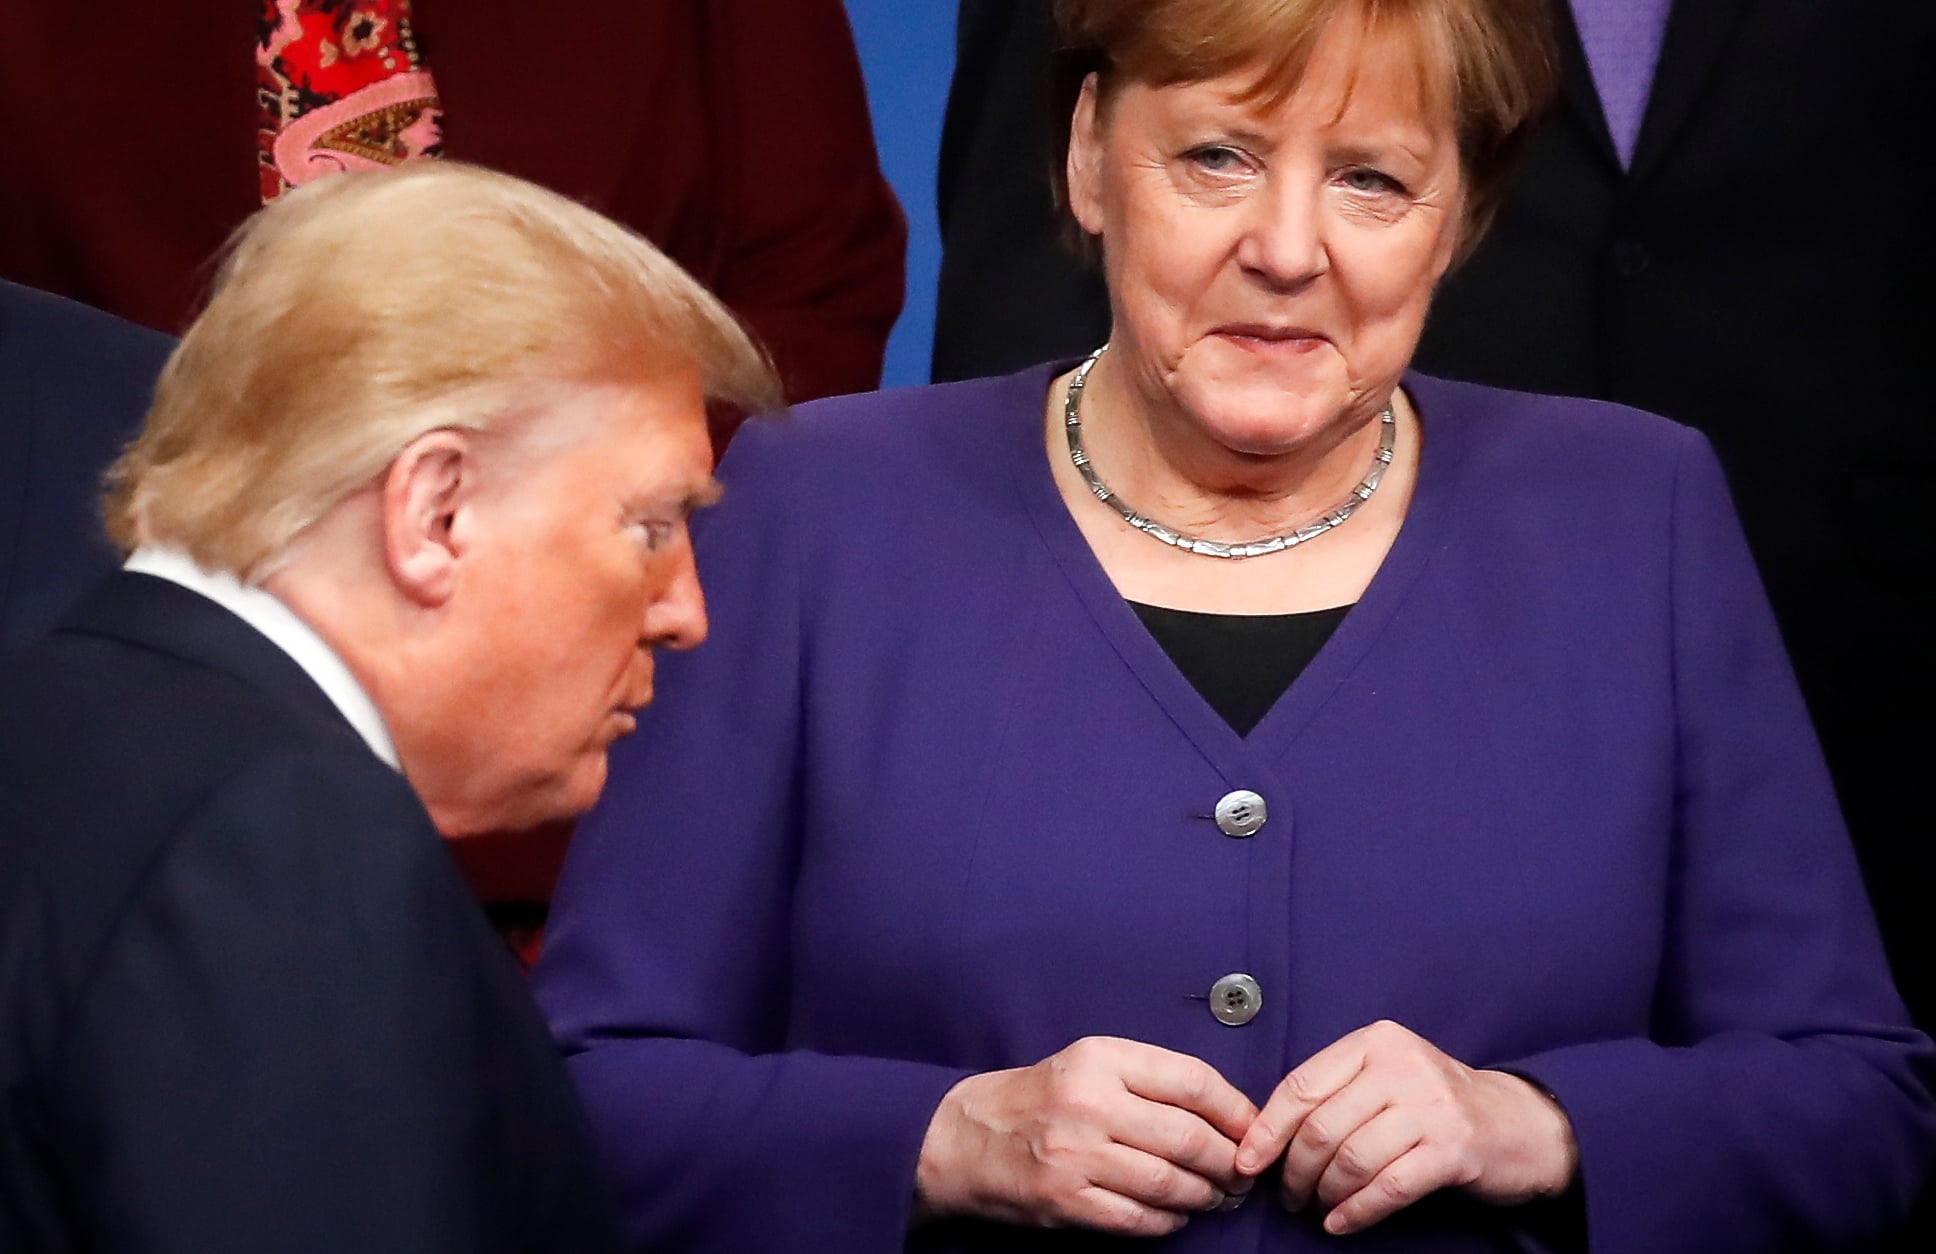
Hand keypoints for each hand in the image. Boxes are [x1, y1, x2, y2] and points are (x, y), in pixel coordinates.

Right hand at [915, 1036, 1257, 1235]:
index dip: (1236, 1110)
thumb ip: (1152, 1080)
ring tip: (1216, 1197)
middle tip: (1241, 1174)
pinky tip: (1176, 1214)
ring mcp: (1077, 1155)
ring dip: (1205, 1196)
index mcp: (1102, 1058)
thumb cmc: (1041, 1098)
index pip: (1192, 1081)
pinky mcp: (1067, 1200)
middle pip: (1189, 1137)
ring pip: (1170, 1183)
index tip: (1253, 1130)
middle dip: (1228, 1163)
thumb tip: (1229, 1114)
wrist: (967, 1137)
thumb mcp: (1091, 1064)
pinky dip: (1169, 1221)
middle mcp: (1090, 1103)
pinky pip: (1140, 1218)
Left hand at [1233, 1020, 1577, 1235]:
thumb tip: (1266, 1135)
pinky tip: (1341, 1222)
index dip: (1268, 1129)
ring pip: (1352, 1158)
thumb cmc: (1433, 1103)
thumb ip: (1335, 1091)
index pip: (1302, 1086)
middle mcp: (1402, 1066)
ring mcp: (1431, 1107)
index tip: (1248, 1161)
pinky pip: (1388, 1187)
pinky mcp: (1453, 1150)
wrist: (1518, 1123)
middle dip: (1294, 1170)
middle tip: (1288, 1195)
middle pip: (1322, 1127)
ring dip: (1324, 1193)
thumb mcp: (1385, 1076)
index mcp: (1375, 1042)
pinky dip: (1357, 1210)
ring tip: (1317, 1207)